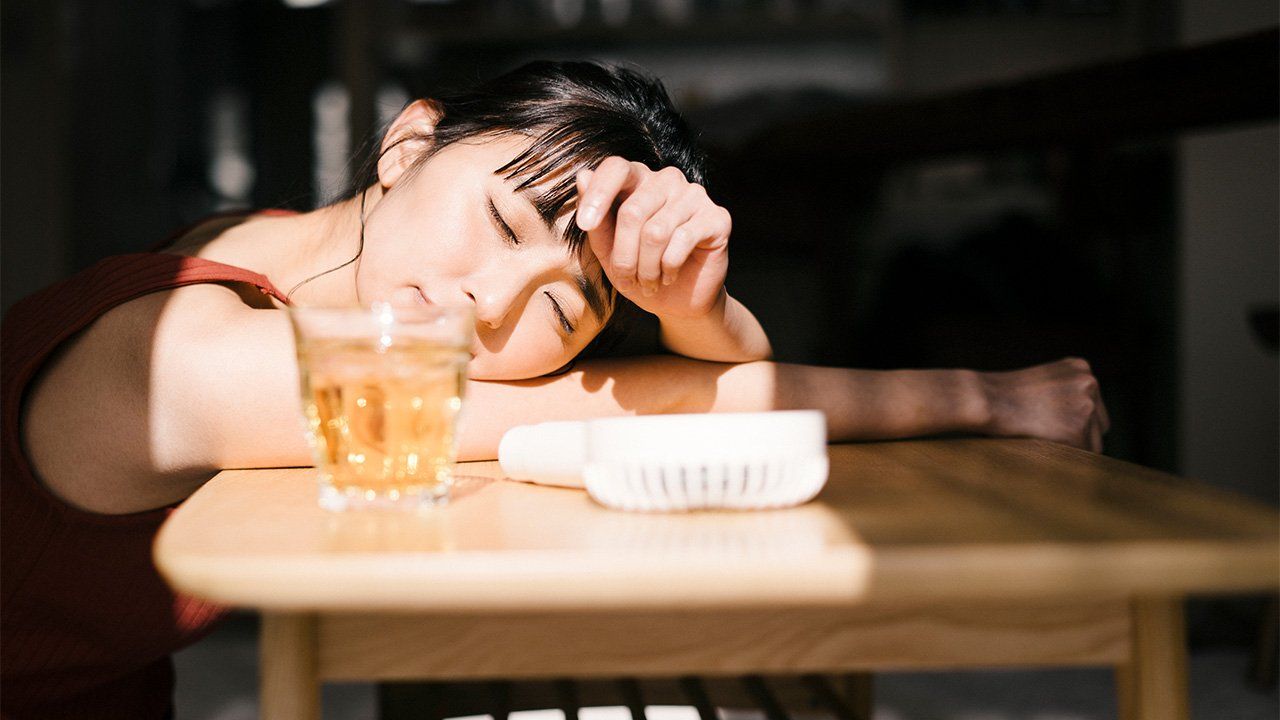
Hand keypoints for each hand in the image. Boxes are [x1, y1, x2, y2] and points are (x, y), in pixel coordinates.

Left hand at [575, 157, 730, 318]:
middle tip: (627, 280)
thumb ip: (596, 219)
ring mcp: (694, 195)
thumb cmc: (640, 271)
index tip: (583, 224)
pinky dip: (669, 267)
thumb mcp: (608, 252)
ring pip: (656, 232)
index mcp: (639, 180)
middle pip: (633, 211)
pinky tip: (668, 276)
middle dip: (624, 256)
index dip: (598, 194)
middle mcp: (667, 180)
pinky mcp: (717, 217)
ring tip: (648, 283)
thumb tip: (583, 175)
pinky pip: (682, 240)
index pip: (616, 167)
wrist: (679, 302)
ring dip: (646, 268)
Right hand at [979, 358, 1110, 451]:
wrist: (985, 400)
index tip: (1051, 424)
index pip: (1093, 405)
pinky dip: (1065, 455)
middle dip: (1080, 434)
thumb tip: (1076, 419)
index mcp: (1080, 367)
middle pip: (1101, 424)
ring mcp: (1087, 405)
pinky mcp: (1079, 429)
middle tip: (1047, 434)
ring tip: (1041, 436)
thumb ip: (1064, 394)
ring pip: (1094, 442)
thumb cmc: (1002, 396)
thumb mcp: (1041, 381)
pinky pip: (1083, 455)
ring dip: (1073, 446)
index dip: (1072, 420)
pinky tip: (1042, 441)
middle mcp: (1090, 383)